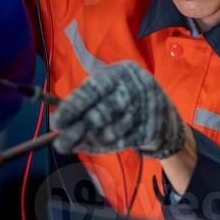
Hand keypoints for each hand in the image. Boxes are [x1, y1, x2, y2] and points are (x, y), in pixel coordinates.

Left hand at [53, 61, 185, 159]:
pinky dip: (104, 147)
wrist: (163, 113)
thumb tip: (59, 115)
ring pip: (111, 131)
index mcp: (121, 72)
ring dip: (90, 141)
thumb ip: (86, 95)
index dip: (73, 107)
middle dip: (77, 130)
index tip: (56, 122)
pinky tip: (91, 147)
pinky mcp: (150, 129)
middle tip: (60, 143)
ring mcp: (145, 110)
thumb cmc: (124, 95)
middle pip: (101, 114)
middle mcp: (135, 88)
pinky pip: (121, 142)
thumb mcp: (110, 83)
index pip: (93, 90)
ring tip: (76, 144)